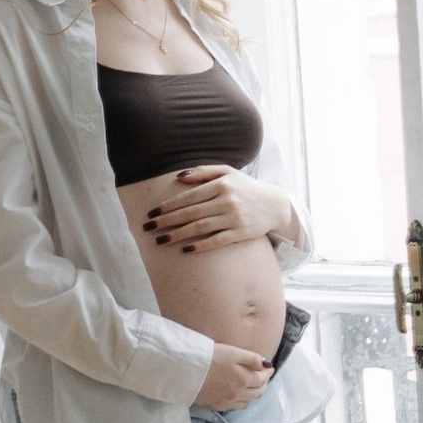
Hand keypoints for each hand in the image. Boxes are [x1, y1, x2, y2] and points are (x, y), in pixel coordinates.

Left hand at [141, 163, 292, 254]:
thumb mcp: (227, 172)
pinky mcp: (241, 233)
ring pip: (200, 228)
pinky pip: (217, 241)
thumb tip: (179, 177)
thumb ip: (203, 172)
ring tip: (161, 241)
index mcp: (222, 184)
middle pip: (191, 213)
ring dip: (178, 235)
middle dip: (167, 221)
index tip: (153, 213)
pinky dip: (201, 246)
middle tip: (149, 228)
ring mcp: (234, 218)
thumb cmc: (245, 187)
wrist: (274, 205)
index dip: (169, 205)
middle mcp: (227, 201)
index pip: (189, 196)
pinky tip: (186, 250)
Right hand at [198, 340, 274, 410]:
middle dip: (264, 384)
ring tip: (253, 385)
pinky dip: (242, 401)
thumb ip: (251, 358)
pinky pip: (235, 407)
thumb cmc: (208, 358)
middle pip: (258, 393)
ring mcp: (227, 402)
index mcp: (243, 380)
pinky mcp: (216, 406)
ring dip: (254, 394)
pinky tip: (239, 395)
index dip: (268, 373)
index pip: (262, 379)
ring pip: (248, 402)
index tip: (269, 367)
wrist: (184, 371)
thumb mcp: (232, 352)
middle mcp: (238, 394)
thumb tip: (266, 364)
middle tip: (264, 377)